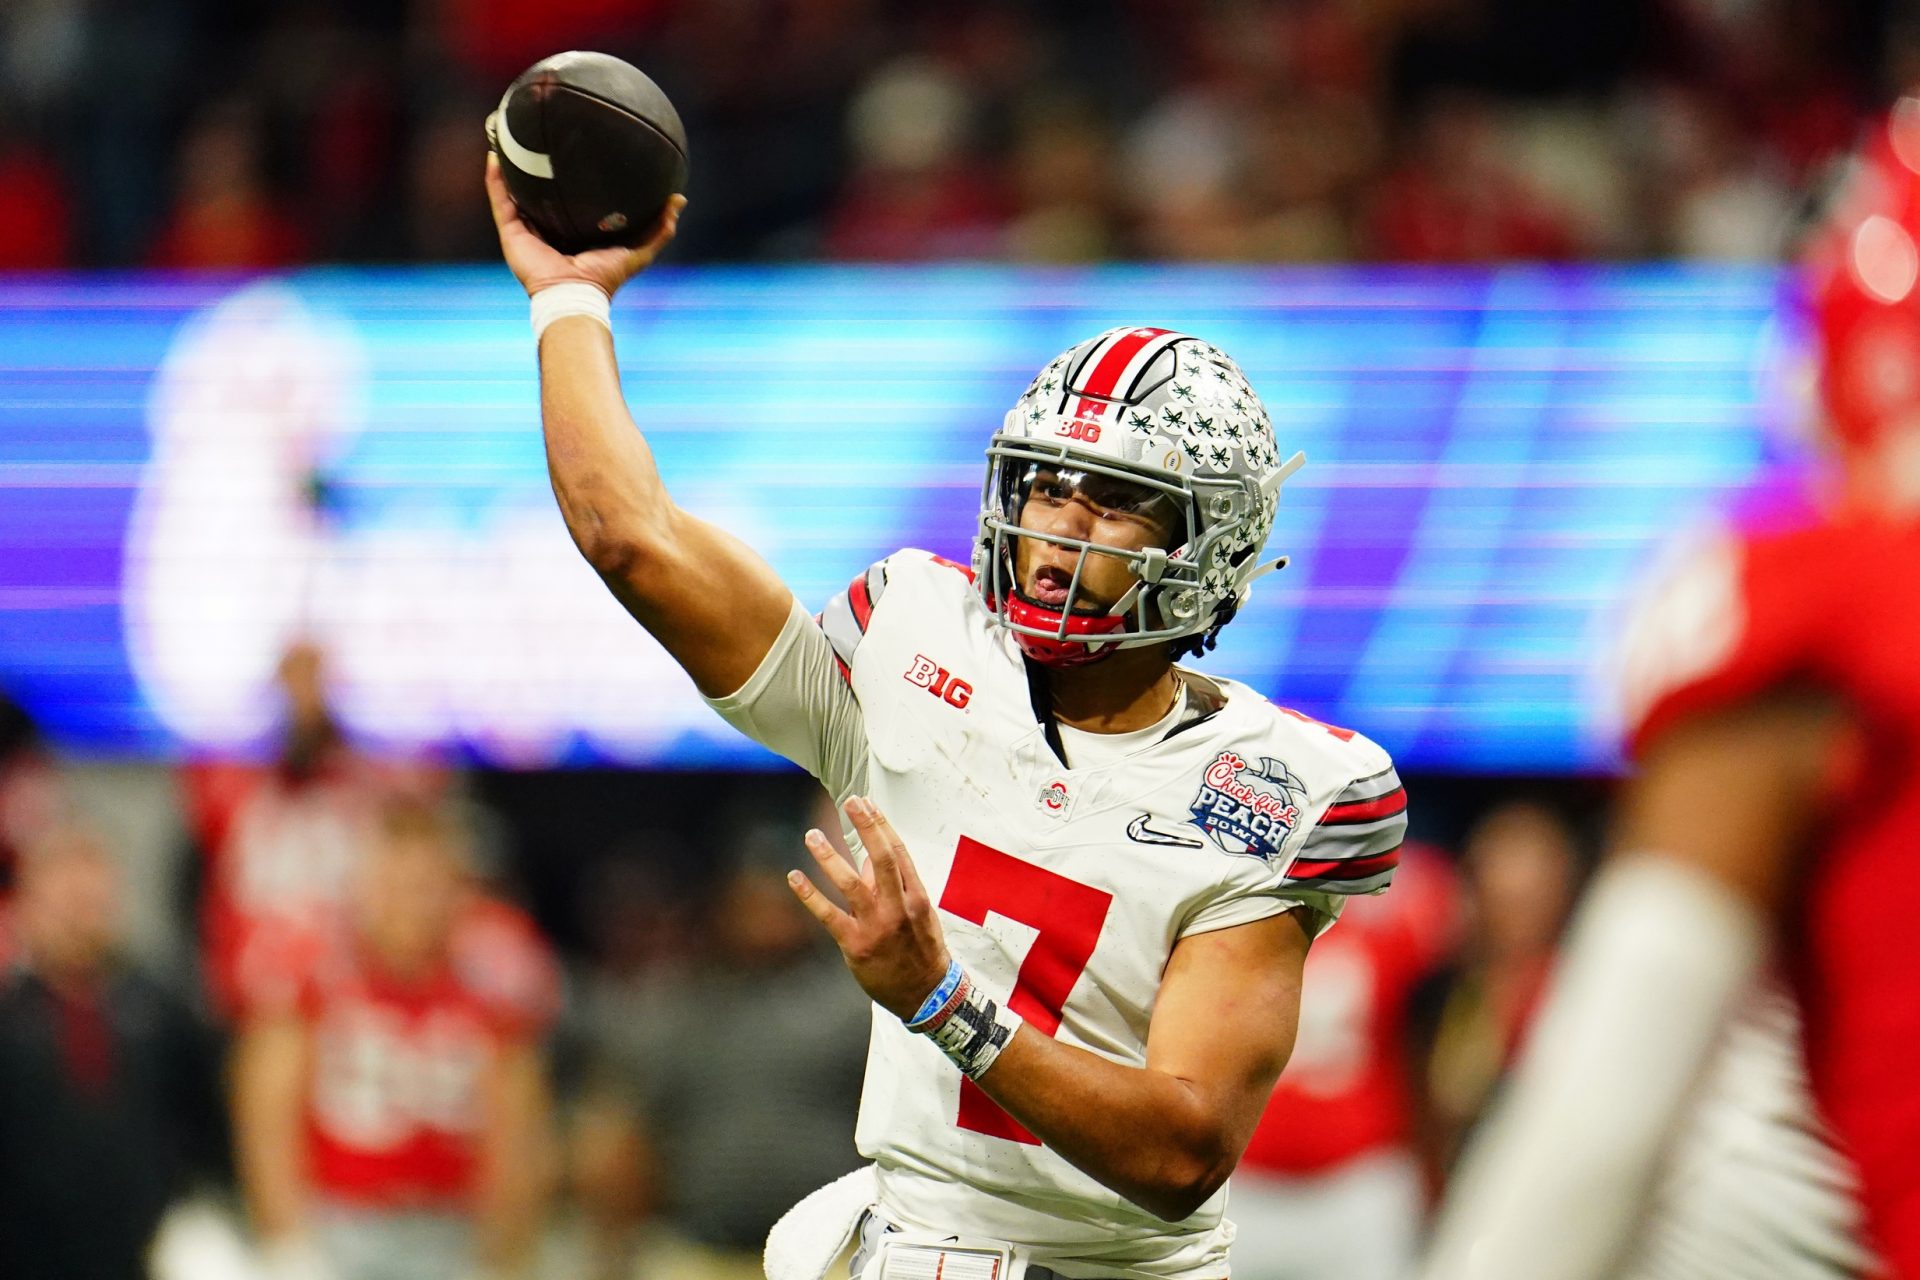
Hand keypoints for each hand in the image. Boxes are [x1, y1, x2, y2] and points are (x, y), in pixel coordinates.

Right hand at [484, 151, 685, 299]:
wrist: (575, 294)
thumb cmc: (606, 277)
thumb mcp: (639, 250)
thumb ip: (660, 228)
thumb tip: (680, 199)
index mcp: (573, 230)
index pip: (570, 198)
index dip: (571, 175)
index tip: (575, 147)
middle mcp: (547, 227)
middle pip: (539, 191)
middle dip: (535, 165)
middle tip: (538, 133)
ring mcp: (526, 229)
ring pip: (514, 191)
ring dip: (509, 165)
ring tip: (506, 134)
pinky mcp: (510, 233)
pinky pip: (500, 199)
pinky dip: (495, 179)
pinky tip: (494, 154)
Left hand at [789, 796, 952, 1020]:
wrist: (927, 995)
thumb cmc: (922, 951)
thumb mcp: (918, 915)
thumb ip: (895, 886)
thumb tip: (870, 859)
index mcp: (917, 897)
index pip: (899, 853)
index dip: (882, 825)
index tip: (867, 803)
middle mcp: (899, 908)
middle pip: (883, 860)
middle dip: (867, 827)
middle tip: (851, 803)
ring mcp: (878, 927)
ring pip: (852, 885)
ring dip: (830, 857)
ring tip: (812, 835)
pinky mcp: (856, 945)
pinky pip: (829, 916)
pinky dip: (810, 895)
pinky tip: (794, 877)